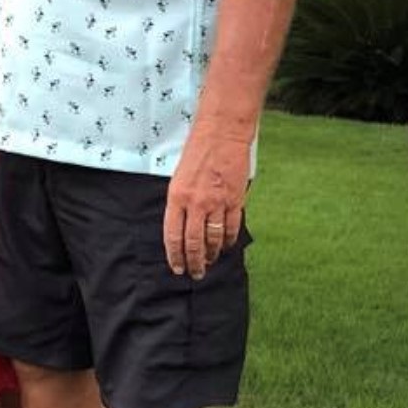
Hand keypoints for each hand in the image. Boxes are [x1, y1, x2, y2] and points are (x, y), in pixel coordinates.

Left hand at [163, 129, 250, 278]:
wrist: (222, 133)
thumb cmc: (198, 151)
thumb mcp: (179, 177)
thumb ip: (180, 202)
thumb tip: (183, 227)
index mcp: (177, 197)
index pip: (173, 236)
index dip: (175, 256)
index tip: (177, 268)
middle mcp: (195, 203)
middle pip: (193, 243)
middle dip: (194, 263)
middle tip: (195, 274)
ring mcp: (216, 203)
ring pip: (213, 239)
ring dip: (211, 255)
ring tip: (210, 262)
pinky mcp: (235, 200)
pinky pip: (231, 228)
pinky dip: (228, 241)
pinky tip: (225, 246)